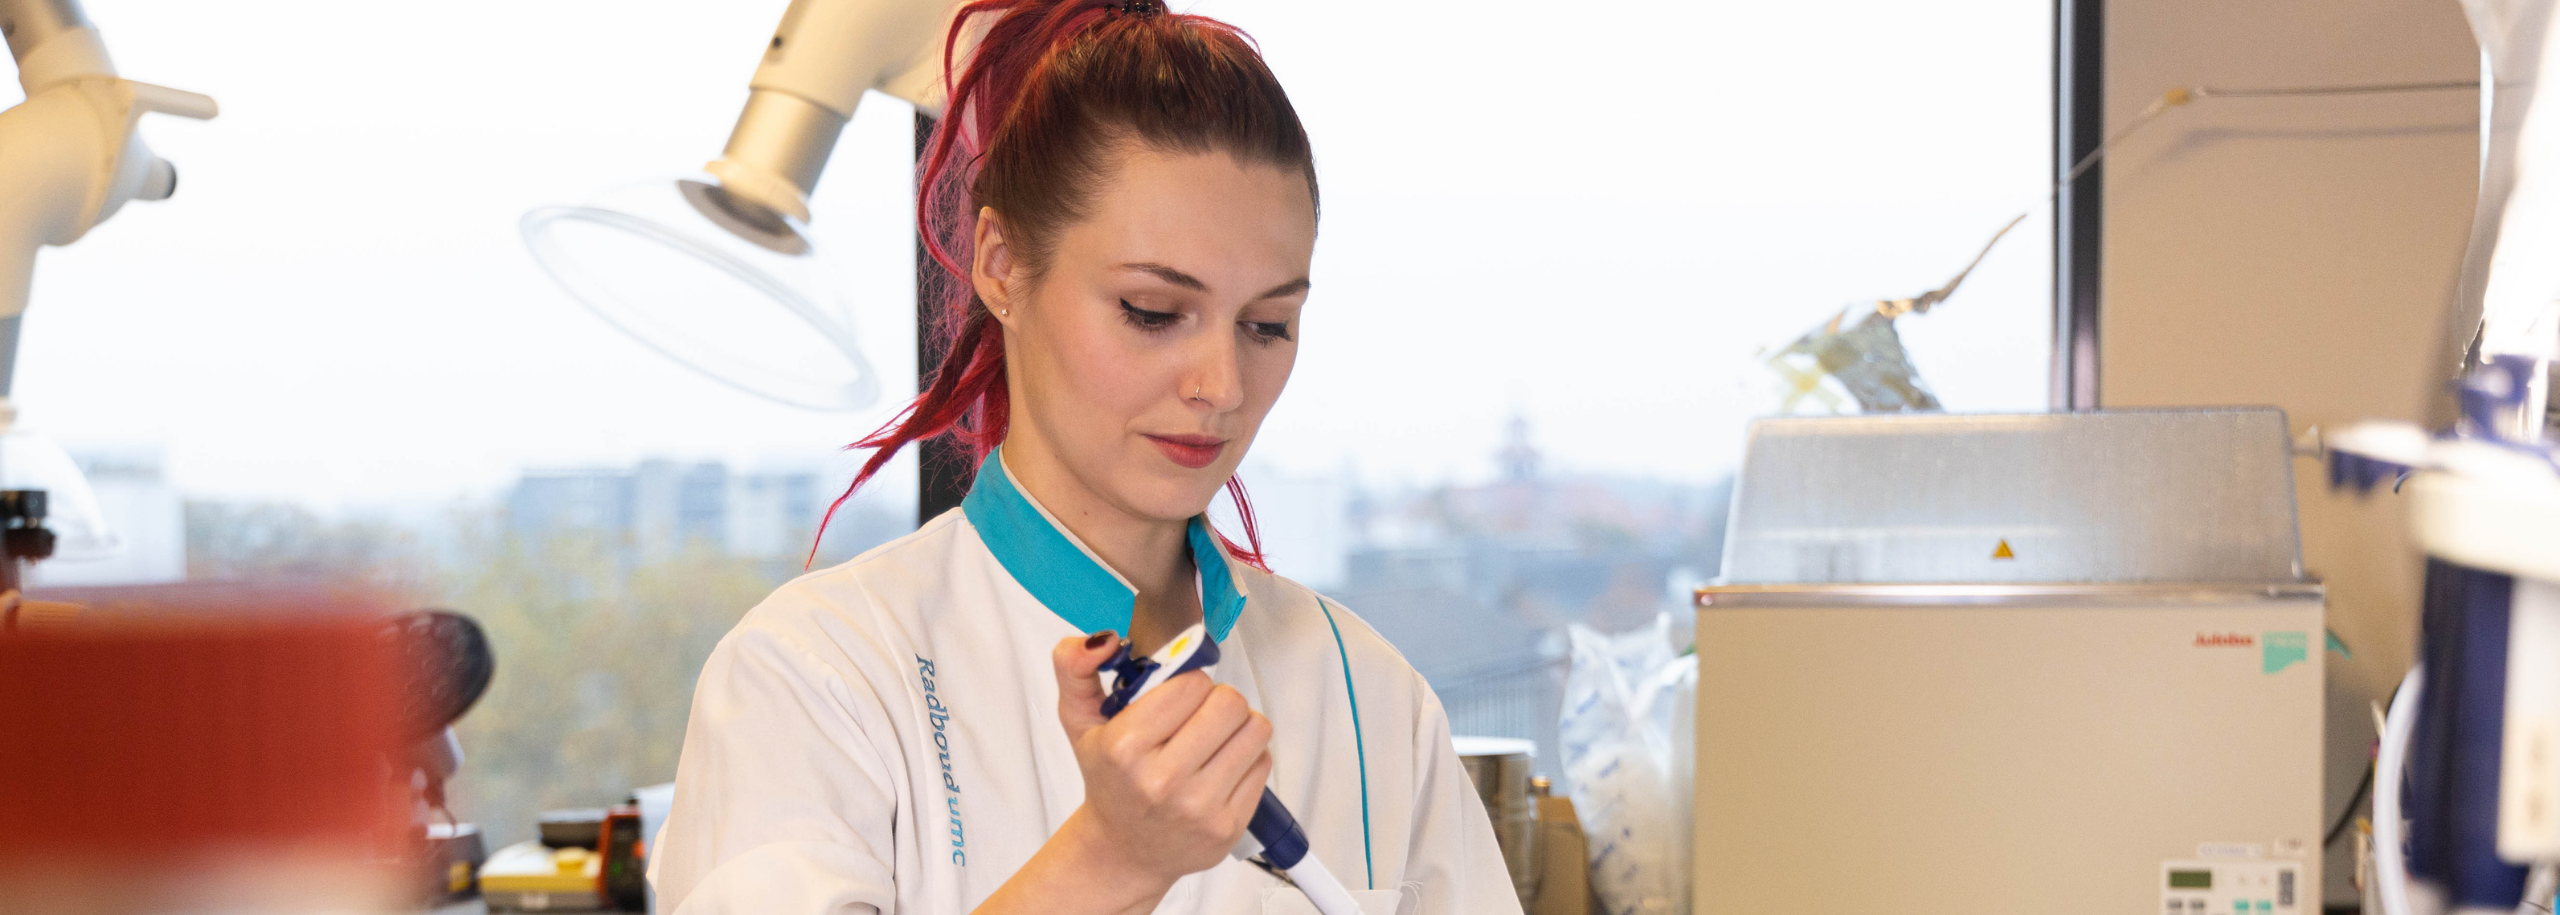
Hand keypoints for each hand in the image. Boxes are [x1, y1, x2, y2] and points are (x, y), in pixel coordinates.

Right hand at [1049, 632, 1273, 884]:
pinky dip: (1247, 757)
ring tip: (1212, 740)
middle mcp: (1162, 781)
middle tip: (1198, 717)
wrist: (1123, 850)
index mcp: (1124, 748)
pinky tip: (1219, 769)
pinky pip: (1263, 762)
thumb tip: (1102, 639)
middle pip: (1229, 703)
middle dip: (1216, 701)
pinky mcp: (1228, 827)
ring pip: (1254, 729)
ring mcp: (1199, 808)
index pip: (1191, 684)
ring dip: (1238, 726)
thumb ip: (1075, 667)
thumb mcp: (1079, 721)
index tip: (1175, 700)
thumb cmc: (1109, 780)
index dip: (1187, 685)